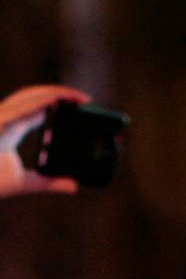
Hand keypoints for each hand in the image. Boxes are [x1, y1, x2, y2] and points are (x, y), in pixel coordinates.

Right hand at [0, 85, 88, 199]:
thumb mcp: (26, 182)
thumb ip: (49, 182)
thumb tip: (74, 186)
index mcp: (12, 127)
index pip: (37, 108)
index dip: (57, 102)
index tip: (80, 104)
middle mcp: (6, 118)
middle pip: (33, 96)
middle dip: (57, 92)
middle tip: (85, 98)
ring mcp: (1, 119)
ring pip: (27, 97)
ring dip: (52, 93)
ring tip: (75, 95)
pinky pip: (19, 110)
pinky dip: (38, 103)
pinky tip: (54, 100)